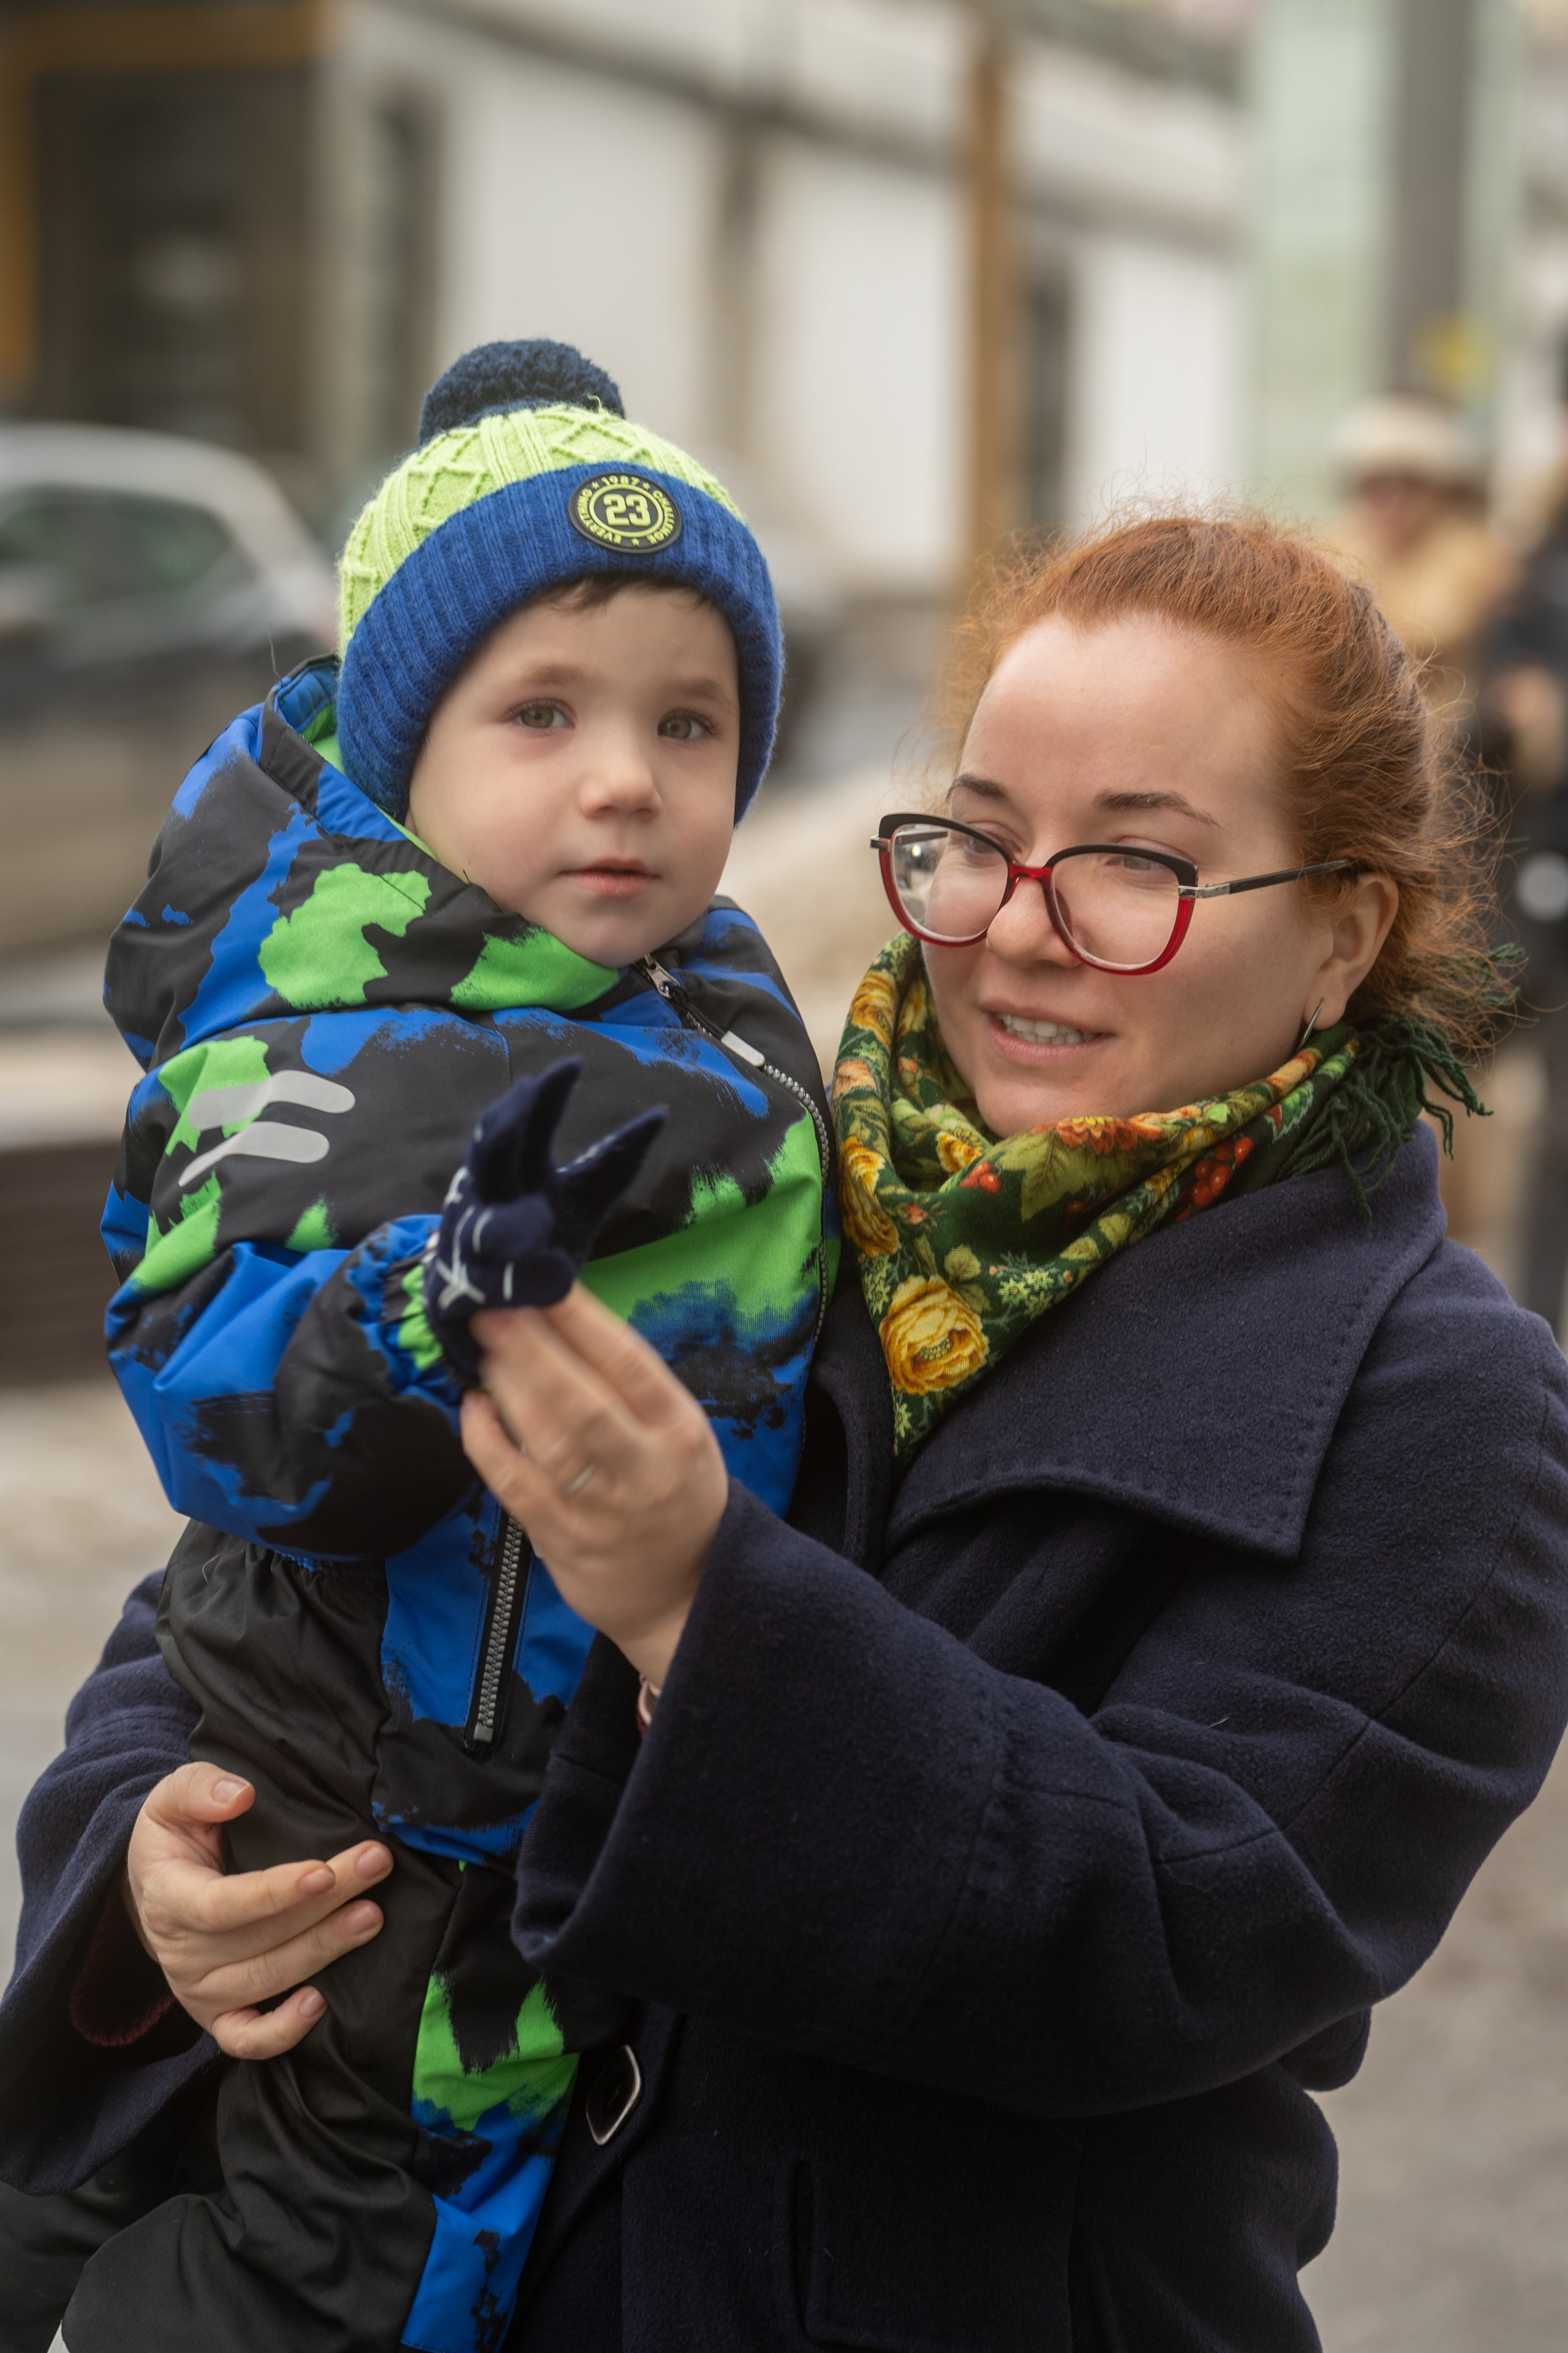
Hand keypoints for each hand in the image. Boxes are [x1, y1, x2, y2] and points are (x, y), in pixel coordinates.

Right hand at [125, 1762, 390, 2059]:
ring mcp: (199, 1991)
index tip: (323, 1871)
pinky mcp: (216, 2017)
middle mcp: (182, 1953)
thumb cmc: (176, 1835)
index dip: (274, 1893)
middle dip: (326, 1904)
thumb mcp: (173, 1797)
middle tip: (375, 1867)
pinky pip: (246, 2039)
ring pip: (267, 1981)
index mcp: (169, 1896)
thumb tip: (240, 1795)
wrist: (158, 1883)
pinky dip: (282, 2032)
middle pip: (260, 1939)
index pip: (222, 1904)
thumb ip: (201, 1787)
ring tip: (372, 1916)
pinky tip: (321, 2003)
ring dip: (324, 1950)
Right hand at [426, 1058, 664, 1379]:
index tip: (574, 1065)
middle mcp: (489, 1199)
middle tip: (528, 1097)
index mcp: (521, 1173)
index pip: (530, 1125)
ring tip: (537, 1223)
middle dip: (506, 1127)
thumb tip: (659, 1114)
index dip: (548, 1096)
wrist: (486, 1316)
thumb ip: (612, 1162)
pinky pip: (494, 1287)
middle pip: (491, 1157)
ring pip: (488, 1228)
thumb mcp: (582, 1200)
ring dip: (510, 1225)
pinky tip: (555, 1284)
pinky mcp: (462, 1293)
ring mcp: (468, 1245)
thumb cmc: (538, 1246)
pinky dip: (524, 1285)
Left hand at [461, 1284, 728, 1683]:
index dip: (581, 1319)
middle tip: (490, 1308)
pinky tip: (472, 1409)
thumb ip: (631, 1388)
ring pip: (547, 1440)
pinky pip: (516, 1485)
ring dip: (508, 1388)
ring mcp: (601, 1508)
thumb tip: (559, 1319)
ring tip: (482, 1348)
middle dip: (532, 1349)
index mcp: (679, 1429)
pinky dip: (487, 1444)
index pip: (628, 1363)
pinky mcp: (562, 1540)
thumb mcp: (680, 1433)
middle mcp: (644, 1466)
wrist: (686, 1592)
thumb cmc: (676, 1492)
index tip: (542, 1282)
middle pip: (583, 1399)